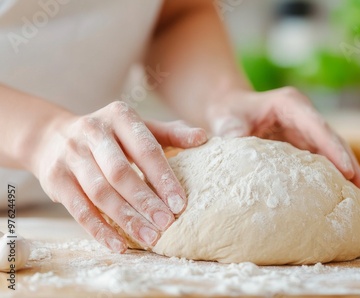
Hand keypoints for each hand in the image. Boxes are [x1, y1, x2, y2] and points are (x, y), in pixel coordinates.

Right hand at [31, 102, 206, 251]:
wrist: (52, 137)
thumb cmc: (110, 136)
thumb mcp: (138, 127)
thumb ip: (170, 133)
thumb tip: (203, 137)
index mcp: (120, 116)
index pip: (146, 149)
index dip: (163, 178)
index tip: (180, 204)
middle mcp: (93, 132)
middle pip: (121, 173)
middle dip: (146, 201)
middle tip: (167, 224)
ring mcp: (71, 155)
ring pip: (101, 193)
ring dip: (126, 219)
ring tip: (149, 238)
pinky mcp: (56, 179)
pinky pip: (79, 209)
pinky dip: (100, 230)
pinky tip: (119, 245)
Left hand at [207, 87, 359, 190]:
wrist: (229, 108)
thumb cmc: (230, 111)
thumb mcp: (228, 120)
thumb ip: (234, 134)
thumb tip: (236, 152)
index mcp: (291, 105)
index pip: (318, 127)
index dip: (334, 149)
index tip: (348, 171)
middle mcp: (304, 116)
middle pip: (332, 139)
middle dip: (348, 163)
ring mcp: (306, 129)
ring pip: (331, 150)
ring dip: (345, 171)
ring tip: (359, 198)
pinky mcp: (303, 142)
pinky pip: (321, 158)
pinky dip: (331, 174)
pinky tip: (338, 194)